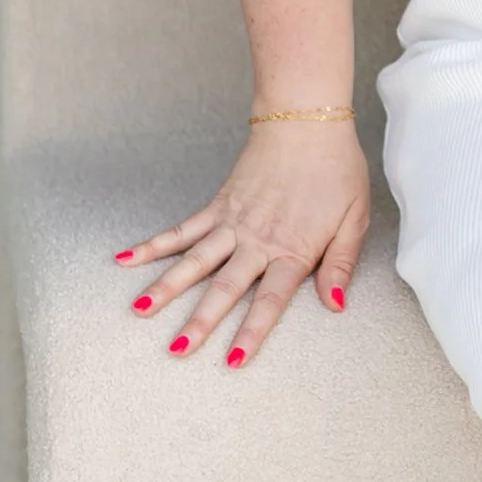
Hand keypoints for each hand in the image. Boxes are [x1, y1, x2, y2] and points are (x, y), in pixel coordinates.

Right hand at [116, 123, 369, 365]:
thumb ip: (340, 263)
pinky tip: (126, 258)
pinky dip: (154, 245)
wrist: (307, 121)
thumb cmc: (336, 169)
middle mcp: (257, 241)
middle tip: (176, 349)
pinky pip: (182, 230)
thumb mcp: (355, 218)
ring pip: (194, 261)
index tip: (234, 361)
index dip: (252, 332)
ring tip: (140, 311)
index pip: (271, 300)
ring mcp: (232, 223)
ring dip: (166, 287)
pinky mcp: (218, 205)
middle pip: (224, 288)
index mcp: (293, 249)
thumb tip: (335, 304)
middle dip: (200, 322)